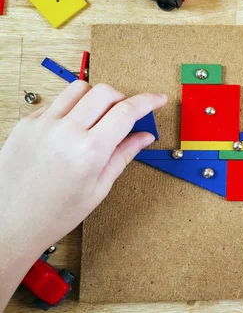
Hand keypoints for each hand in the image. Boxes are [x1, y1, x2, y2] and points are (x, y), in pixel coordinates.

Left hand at [0, 81, 166, 312]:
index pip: (127, 111)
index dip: (148, 102)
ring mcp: (43, 125)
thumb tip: (144, 137)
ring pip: (79, 88)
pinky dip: (71, 108)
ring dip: (96, 97)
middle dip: (122, 98)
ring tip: (97, 118)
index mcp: (89, 151)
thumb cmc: (54, 214)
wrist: (12, 223)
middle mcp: (66, 132)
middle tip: (125, 115)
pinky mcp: (26, 124)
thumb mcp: (99, 188)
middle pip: (105, 92)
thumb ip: (123, 155)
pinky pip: (56, 102)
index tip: (157, 99)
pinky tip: (72, 129)